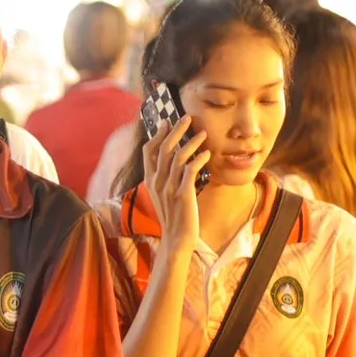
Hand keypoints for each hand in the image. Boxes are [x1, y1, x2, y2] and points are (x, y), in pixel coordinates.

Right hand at [140, 112, 206, 250]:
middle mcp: (157, 182)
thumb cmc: (173, 216)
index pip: (148, 151)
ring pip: (178, 157)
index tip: (166, 121)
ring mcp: (169, 188)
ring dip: (192, 142)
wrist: (176, 239)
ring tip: (203, 133)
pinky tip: (207, 154)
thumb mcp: (164, 195)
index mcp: (150, 181)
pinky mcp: (182, 195)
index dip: (158, 134)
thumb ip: (166, 177)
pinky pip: (190, 171)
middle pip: (164, 149)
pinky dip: (199, 160)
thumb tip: (174, 159)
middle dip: (176, 130)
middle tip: (187, 117)